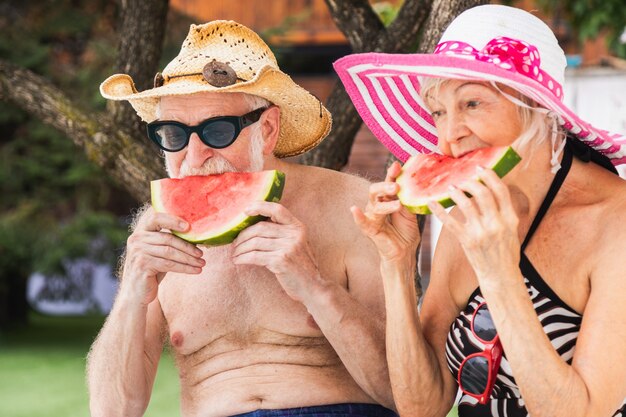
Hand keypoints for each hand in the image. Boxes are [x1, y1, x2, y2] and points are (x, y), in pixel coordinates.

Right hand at [121, 207, 204, 304]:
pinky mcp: (142, 265)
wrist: (136, 292)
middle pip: (168, 238)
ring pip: (170, 252)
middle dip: (188, 246)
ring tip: (202, 263)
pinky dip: (185, 268)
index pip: (156, 218)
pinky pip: (169, 264)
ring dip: (189, 258)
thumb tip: (197, 233)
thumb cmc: (153, 268)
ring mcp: (138, 252)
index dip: (173, 220)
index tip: (189, 226)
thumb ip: (170, 240)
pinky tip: (196, 271)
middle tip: (201, 253)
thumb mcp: (159, 251)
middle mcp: (137, 239)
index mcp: (141, 230)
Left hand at [231, 202, 320, 302]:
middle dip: (243, 235)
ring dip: (240, 249)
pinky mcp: (281, 261)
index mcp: (297, 227)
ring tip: (235, 254)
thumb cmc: (301, 266)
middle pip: (260, 228)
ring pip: (255, 242)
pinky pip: (255, 256)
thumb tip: (255, 226)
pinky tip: (238, 261)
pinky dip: (243, 258)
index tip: (245, 210)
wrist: (312, 287)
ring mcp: (288, 247)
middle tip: (234, 243)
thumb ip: (283, 233)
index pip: (278, 210)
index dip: (260, 207)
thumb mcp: (297, 244)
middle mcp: (294, 235)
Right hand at [351, 161, 420, 261]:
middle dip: (385, 186)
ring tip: (398, 204)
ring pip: (374, 205)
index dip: (391, 174)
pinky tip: (353, 209)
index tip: (397, 165)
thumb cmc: (406, 232)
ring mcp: (372, 217)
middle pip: (376, 191)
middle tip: (397, 186)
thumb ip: (408, 199)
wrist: (404, 253)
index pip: (388, 184)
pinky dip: (358, 216)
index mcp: (387, 199)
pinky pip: (362, 222)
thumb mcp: (410, 213)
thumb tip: (414, 182)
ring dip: (385, 204)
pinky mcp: (370, 230)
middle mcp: (377, 205)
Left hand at [427, 167, 520, 281]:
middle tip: (463, 177)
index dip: (490, 176)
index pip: (501, 191)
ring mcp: (482, 232)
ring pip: (466, 204)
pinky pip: (450, 222)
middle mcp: (497, 223)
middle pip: (483, 193)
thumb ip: (503, 212)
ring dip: (457, 192)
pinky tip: (431, 203)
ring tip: (451, 187)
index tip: (481, 168)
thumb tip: (490, 192)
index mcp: (510, 219)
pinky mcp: (467, 241)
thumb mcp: (512, 230)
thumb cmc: (505, 253)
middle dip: (472, 181)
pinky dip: (439, 210)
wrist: (500, 276)